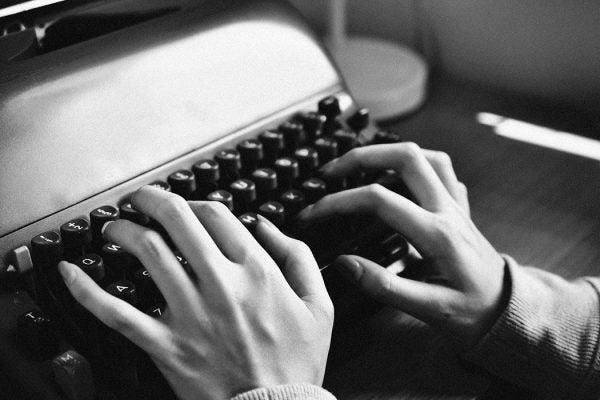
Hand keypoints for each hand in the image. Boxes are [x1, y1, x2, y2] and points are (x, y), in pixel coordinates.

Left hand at [58, 186, 332, 398]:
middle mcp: (221, 285)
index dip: (198, 203)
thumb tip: (266, 225)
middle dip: (153, 200)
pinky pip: (118, 313)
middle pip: (177, 222)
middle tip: (141, 198)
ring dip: (124, 232)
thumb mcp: (319, 304)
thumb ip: (298, 256)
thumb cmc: (296, 362)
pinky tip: (70, 274)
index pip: (217, 216)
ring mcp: (190, 314)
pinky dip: (88, 291)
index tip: (190, 208)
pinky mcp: (166, 345)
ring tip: (115, 226)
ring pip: (148, 255)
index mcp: (256, 272)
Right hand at [299, 143, 505, 346]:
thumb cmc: (473, 314)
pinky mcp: (459, 208)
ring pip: (425, 156)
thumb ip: (384, 286)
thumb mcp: (429, 310)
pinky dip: (414, 163)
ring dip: (388, 153)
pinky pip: (440, 170)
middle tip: (330, 172)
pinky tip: (397, 176)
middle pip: (405, 157)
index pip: (380, 200)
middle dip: (361, 156)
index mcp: (437, 234)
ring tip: (359, 167)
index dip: (340, 202)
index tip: (314, 212)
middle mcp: (447, 210)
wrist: (508, 313)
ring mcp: (455, 205)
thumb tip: (345, 264)